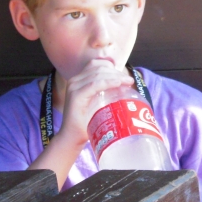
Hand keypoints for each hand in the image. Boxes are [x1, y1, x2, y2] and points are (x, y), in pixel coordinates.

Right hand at [28, 59, 133, 189]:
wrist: (72, 137)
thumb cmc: (87, 121)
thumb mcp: (97, 103)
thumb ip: (105, 93)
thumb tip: (125, 87)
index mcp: (79, 80)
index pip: (96, 65)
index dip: (112, 67)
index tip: (125, 77)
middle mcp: (75, 80)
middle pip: (99, 68)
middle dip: (116, 72)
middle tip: (129, 81)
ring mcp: (74, 87)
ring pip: (98, 74)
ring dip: (116, 76)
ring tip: (128, 82)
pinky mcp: (76, 96)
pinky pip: (94, 84)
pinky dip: (108, 82)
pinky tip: (118, 84)